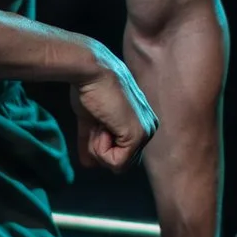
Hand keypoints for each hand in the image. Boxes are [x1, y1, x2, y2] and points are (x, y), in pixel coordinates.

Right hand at [70, 47, 157, 171]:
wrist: (90, 70)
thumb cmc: (89, 88)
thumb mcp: (92, 119)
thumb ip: (92, 141)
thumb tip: (88, 165)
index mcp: (142, 122)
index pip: (120, 152)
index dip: (99, 142)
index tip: (96, 120)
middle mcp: (149, 128)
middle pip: (118, 161)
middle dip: (98, 147)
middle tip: (97, 122)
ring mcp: (145, 133)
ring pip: (116, 165)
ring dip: (98, 147)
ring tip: (99, 121)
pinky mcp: (137, 136)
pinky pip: (115, 164)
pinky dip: (99, 149)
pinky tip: (102, 125)